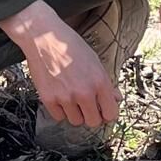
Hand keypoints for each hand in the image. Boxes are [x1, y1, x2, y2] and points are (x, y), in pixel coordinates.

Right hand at [0, 0, 119, 127]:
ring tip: (72, 99)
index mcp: (99, 82)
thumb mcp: (95, 61)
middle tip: (87, 107)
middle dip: (92, 116)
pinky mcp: (48, 99)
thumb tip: (115, 98)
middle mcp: (84, 92)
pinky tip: (60, 97)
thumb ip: (105, 83)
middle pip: (93, 122)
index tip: (103, 111)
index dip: (107, 114)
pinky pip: (59, 117)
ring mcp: (65, 97)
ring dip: (75, 113)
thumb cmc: (70, 46)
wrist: (44, 38)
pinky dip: (60, 110)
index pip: (110, 113)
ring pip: (76, 121)